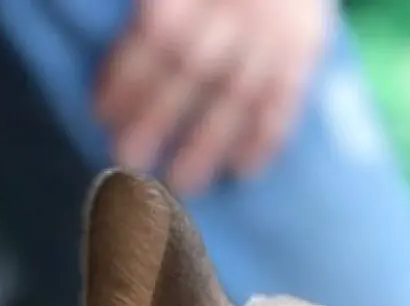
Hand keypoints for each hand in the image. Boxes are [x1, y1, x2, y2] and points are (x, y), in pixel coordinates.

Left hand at [96, 0, 330, 194]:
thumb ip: (156, 10)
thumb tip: (131, 38)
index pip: (158, 35)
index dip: (129, 77)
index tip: (102, 114)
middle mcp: (238, 8)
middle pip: (193, 68)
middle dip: (157, 118)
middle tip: (126, 160)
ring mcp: (275, 33)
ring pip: (239, 94)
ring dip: (209, 144)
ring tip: (183, 185)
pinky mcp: (307, 48)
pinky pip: (285, 98)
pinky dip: (265, 139)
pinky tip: (243, 172)